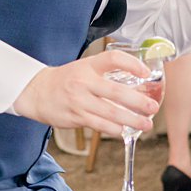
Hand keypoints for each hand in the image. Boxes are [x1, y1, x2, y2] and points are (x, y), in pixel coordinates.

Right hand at [11, 51, 159, 135]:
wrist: (37, 92)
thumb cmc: (67, 79)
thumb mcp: (84, 68)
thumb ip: (106, 74)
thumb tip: (137, 85)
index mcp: (89, 65)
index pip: (113, 59)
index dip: (132, 64)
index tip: (146, 72)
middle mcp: (84, 82)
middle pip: (116, 92)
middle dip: (138, 101)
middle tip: (154, 107)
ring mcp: (79, 101)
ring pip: (110, 112)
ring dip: (131, 120)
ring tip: (146, 124)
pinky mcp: (75, 117)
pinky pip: (99, 125)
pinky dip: (115, 129)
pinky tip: (125, 131)